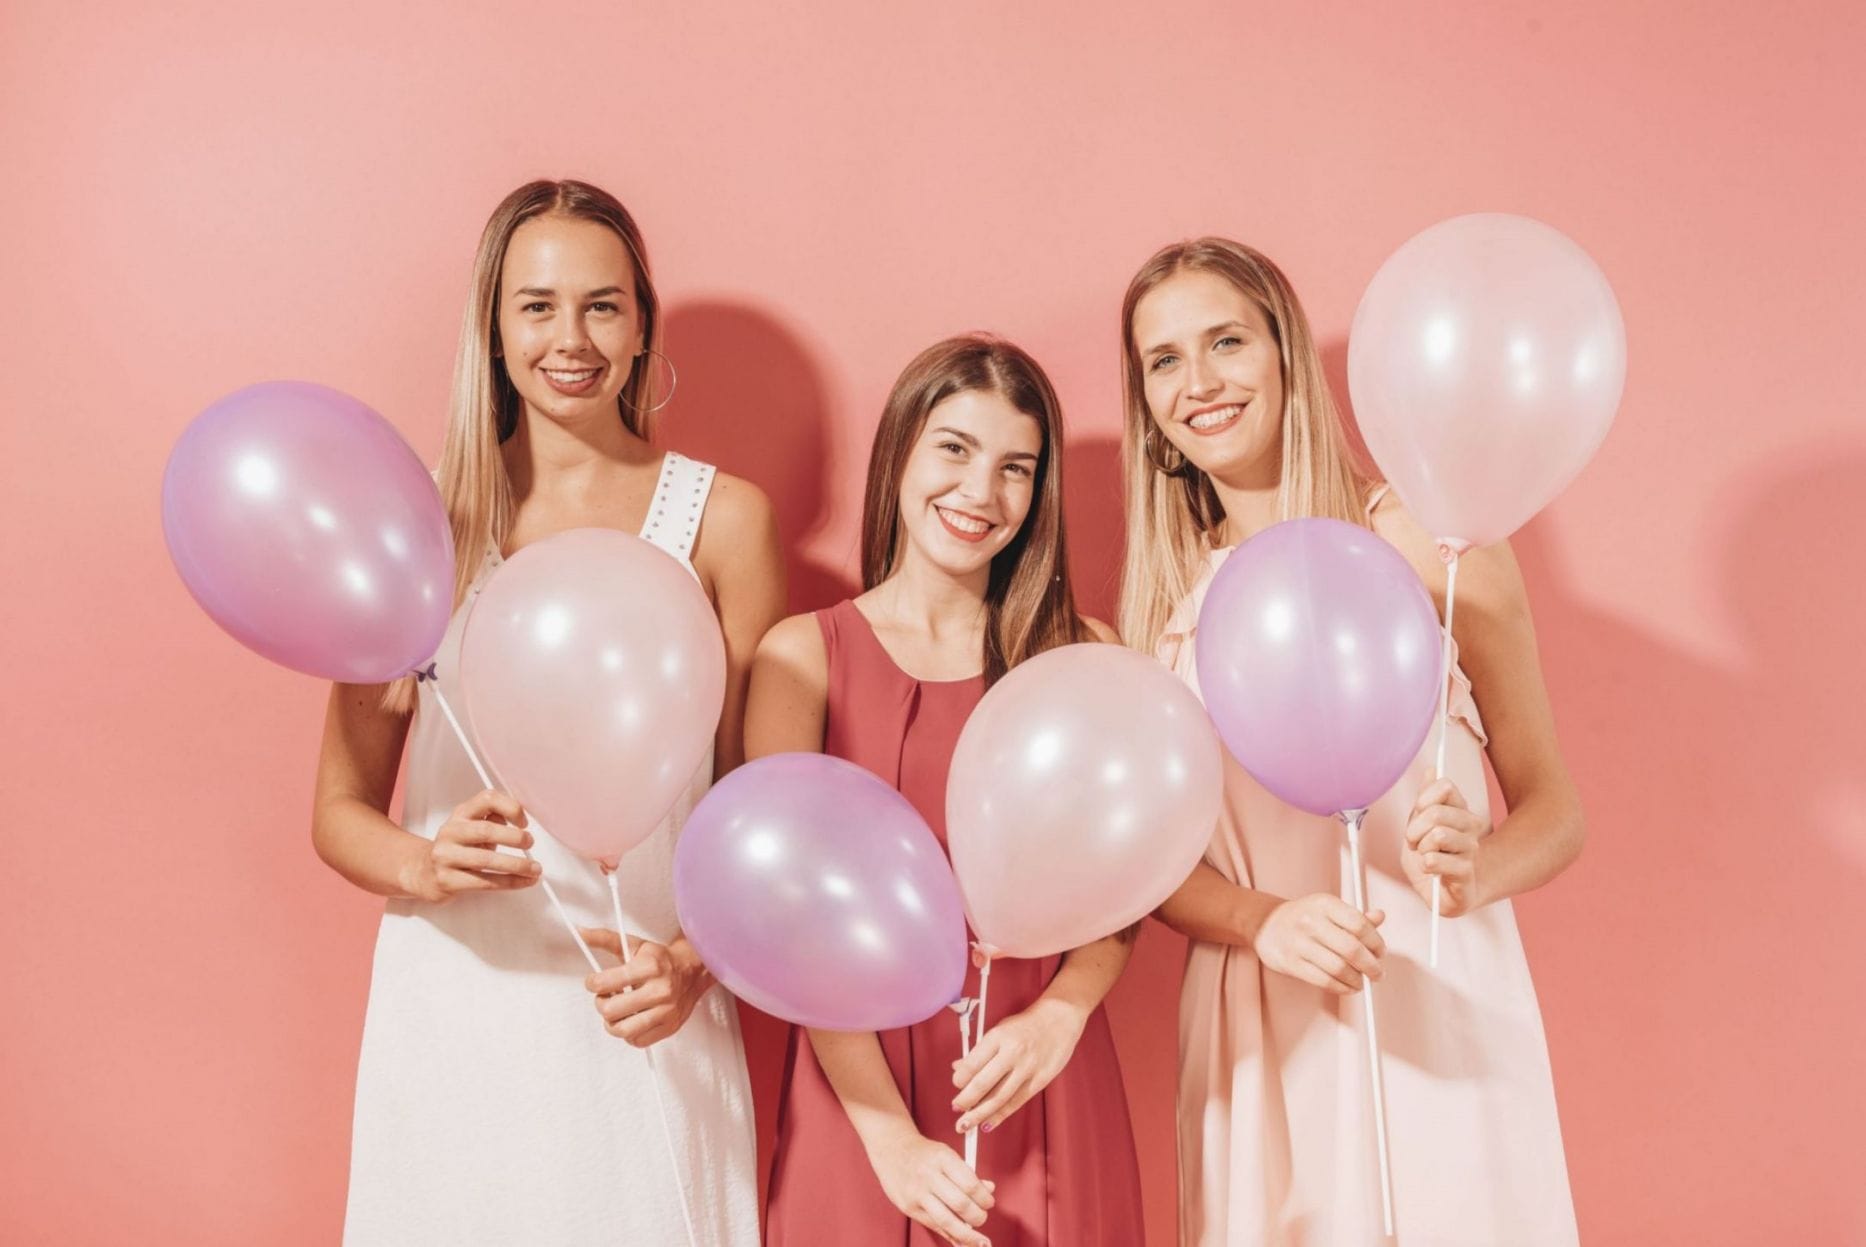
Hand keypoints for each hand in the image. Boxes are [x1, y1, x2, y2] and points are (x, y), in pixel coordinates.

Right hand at [406, 789, 539, 902]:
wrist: (423, 873)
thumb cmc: (459, 849)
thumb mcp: (473, 827)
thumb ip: (494, 819)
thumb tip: (521, 820)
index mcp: (461, 814)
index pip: (487, 799)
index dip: (510, 807)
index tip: (524, 822)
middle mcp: (450, 831)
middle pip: (486, 830)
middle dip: (514, 838)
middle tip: (530, 843)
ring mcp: (445, 856)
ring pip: (486, 860)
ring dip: (516, 865)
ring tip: (534, 869)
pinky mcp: (446, 880)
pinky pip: (484, 882)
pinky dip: (509, 882)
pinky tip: (523, 882)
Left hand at [581, 929, 711, 1047]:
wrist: (691, 971)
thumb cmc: (659, 959)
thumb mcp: (632, 944)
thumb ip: (604, 939)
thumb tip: (580, 933)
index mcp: (649, 967)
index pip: (604, 983)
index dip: (592, 984)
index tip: (595, 982)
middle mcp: (659, 990)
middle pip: (610, 1011)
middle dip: (601, 1004)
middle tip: (606, 997)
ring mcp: (666, 1011)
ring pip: (622, 1030)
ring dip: (612, 1022)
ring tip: (617, 1011)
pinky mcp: (669, 1027)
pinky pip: (637, 1041)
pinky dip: (629, 1034)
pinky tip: (632, 1019)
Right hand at [864, 1121, 995, 1246]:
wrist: (891, 1149)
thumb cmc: (924, 1154)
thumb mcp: (947, 1155)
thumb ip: (967, 1173)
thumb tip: (989, 1190)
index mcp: (943, 1158)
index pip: (970, 1184)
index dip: (984, 1198)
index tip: (989, 1202)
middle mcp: (929, 1176)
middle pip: (960, 1204)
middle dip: (978, 1216)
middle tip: (982, 1217)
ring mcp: (917, 1194)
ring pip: (947, 1221)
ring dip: (967, 1234)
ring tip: (979, 1240)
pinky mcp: (909, 1208)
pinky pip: (934, 1226)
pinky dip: (951, 1236)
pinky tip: (962, 1242)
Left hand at [950, 997, 1085, 1133]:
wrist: (1059, 1018)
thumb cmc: (1026, 1025)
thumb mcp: (999, 1030)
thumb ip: (979, 1051)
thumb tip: (957, 1068)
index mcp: (998, 1037)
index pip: (973, 1064)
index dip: (960, 1080)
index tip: (956, 1085)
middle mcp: (1012, 1053)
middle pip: (984, 1084)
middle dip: (965, 1101)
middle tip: (955, 1109)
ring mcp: (1027, 1068)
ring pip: (999, 1098)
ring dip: (979, 1114)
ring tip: (965, 1124)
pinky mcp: (1040, 1080)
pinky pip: (1016, 1102)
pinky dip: (1000, 1115)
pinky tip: (988, 1123)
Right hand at [1253, 894, 1384, 992]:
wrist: (1266, 924)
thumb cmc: (1304, 918)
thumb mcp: (1328, 910)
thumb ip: (1356, 916)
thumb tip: (1380, 916)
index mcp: (1324, 904)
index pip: (1359, 924)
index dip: (1376, 942)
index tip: (1380, 952)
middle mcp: (1310, 921)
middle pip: (1351, 949)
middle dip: (1371, 966)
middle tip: (1378, 974)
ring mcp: (1298, 942)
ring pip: (1339, 968)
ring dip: (1357, 980)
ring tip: (1361, 981)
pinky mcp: (1290, 962)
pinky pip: (1323, 981)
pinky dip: (1341, 988)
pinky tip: (1347, 987)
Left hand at [1402, 778, 1488, 916]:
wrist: (1440, 894)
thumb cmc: (1431, 857)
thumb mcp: (1419, 825)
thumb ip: (1425, 800)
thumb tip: (1431, 770)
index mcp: (1459, 810)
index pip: (1446, 787)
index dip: (1424, 798)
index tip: (1417, 813)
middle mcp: (1471, 826)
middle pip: (1437, 812)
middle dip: (1414, 829)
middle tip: (1414, 842)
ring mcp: (1471, 849)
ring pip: (1438, 835)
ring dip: (1421, 848)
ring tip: (1424, 856)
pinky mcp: (1466, 873)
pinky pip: (1437, 859)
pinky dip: (1425, 864)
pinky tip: (1430, 868)